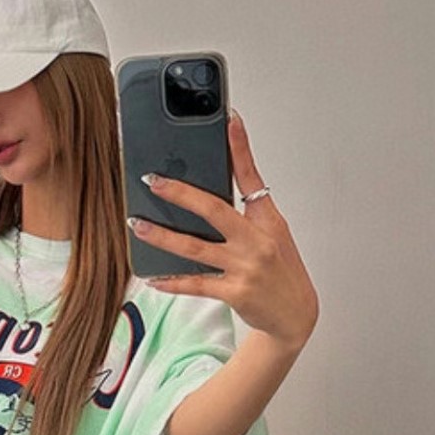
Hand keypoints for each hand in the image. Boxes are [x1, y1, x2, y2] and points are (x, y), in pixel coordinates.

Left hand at [129, 110, 318, 350]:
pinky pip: (195, 284)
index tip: (229, 120)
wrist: (296, 314)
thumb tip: (211, 194)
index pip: (251, 177)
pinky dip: (171, 281)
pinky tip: (152, 277)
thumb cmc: (282, 271)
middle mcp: (256, 241)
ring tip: (138, 226)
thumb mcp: (274, 234)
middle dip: (180, 193)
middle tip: (152, 180)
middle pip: (213, 210)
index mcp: (267, 221)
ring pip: (195, 248)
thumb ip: (247, 213)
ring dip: (162, 237)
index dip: (240, 148)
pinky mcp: (234, 292)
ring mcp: (245, 267)